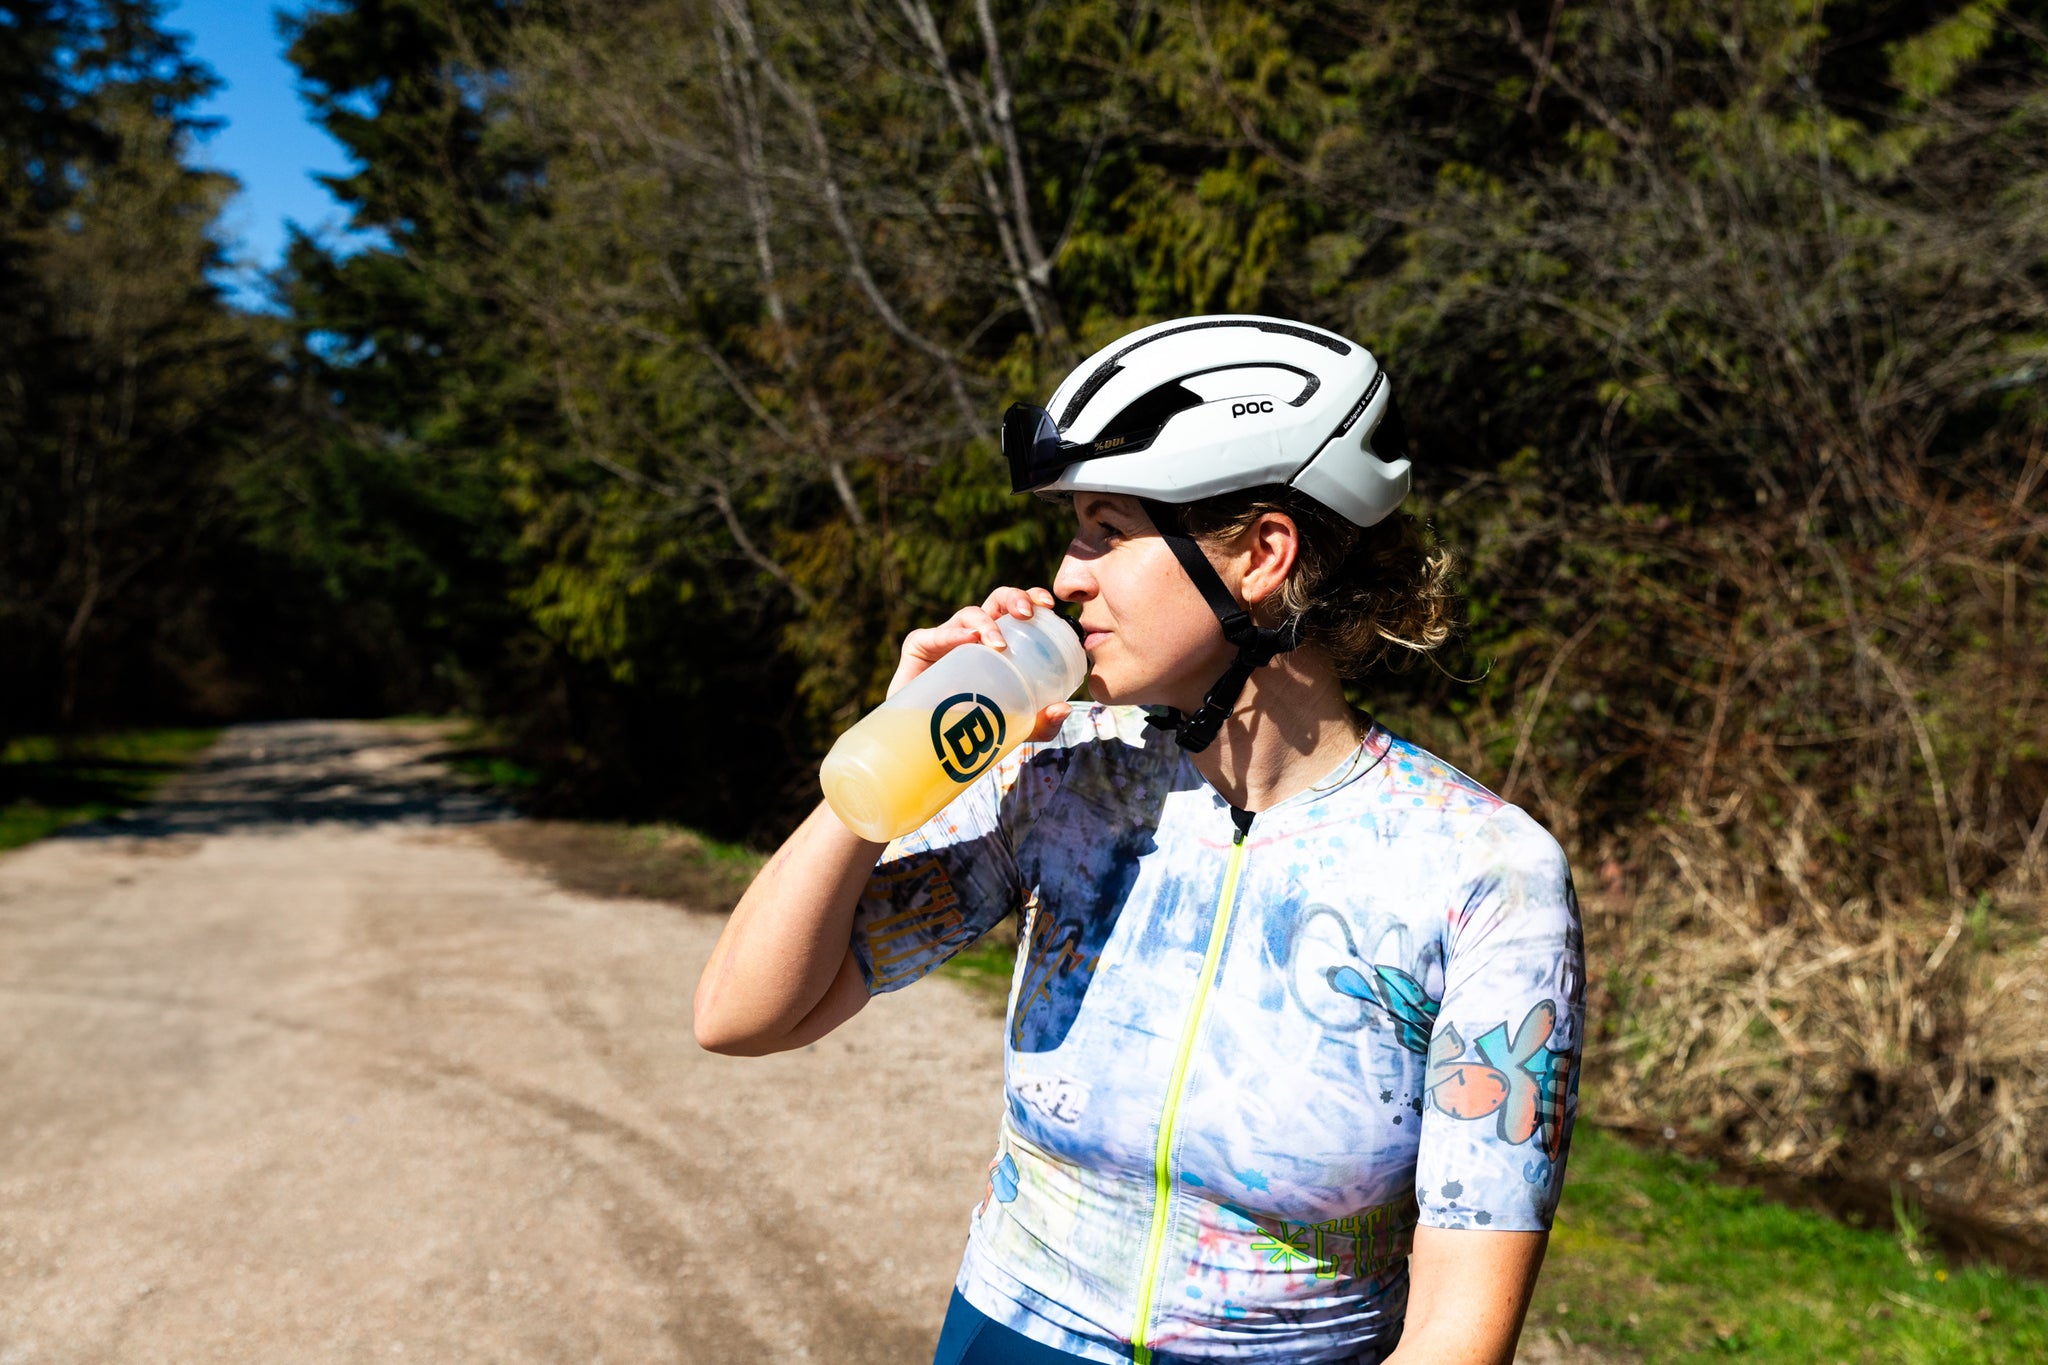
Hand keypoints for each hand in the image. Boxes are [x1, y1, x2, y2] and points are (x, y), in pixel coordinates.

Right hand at [887, 586, 1071, 741]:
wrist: (929, 744)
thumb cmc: (974, 725)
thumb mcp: (1018, 726)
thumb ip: (1042, 722)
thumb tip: (1064, 708)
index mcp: (999, 641)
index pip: (1018, 610)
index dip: (1033, 599)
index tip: (1051, 606)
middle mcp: (975, 634)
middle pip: (997, 602)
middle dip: (1015, 598)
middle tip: (1028, 614)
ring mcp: (947, 639)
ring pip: (969, 613)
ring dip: (988, 623)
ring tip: (999, 644)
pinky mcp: (919, 647)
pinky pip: (934, 635)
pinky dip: (952, 635)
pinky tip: (968, 639)